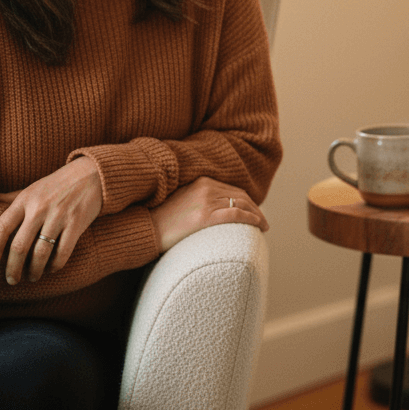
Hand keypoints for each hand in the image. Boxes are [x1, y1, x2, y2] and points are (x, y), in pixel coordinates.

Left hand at [0, 156, 103, 284]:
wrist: (92, 174)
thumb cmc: (59, 183)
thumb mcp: (34, 187)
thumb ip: (13, 196)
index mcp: (25, 200)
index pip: (2, 227)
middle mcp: (39, 208)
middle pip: (19, 246)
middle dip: (13, 268)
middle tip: (12, 280)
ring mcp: (59, 216)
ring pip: (41, 253)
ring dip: (34, 271)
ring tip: (32, 277)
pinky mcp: (76, 223)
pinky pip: (63, 252)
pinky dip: (55, 265)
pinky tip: (51, 269)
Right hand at [151, 176, 267, 252]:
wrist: (145, 229)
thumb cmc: (160, 220)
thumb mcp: (181, 201)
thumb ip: (198, 199)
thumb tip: (212, 210)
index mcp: (201, 181)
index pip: (232, 189)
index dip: (247, 200)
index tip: (253, 210)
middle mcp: (206, 187)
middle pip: (241, 195)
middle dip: (255, 208)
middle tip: (262, 221)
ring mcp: (206, 201)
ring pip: (242, 204)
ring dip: (257, 215)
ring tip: (263, 226)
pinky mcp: (205, 216)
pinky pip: (236, 214)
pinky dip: (252, 219)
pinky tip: (259, 225)